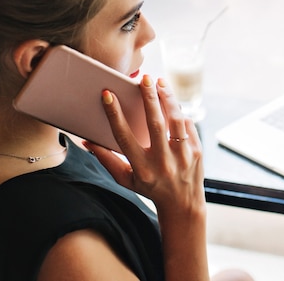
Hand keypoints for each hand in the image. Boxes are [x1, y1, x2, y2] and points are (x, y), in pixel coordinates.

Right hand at [84, 75, 204, 215]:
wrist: (183, 205)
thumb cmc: (150, 188)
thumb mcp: (125, 179)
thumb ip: (107, 159)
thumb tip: (86, 141)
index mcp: (142, 169)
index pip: (124, 138)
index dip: (115, 115)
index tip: (108, 94)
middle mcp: (163, 163)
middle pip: (155, 124)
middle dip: (149, 98)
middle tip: (144, 78)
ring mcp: (183, 157)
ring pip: (176, 120)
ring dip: (167, 98)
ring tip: (159, 82)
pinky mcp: (197, 151)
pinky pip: (188, 125)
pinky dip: (179, 111)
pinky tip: (171, 101)